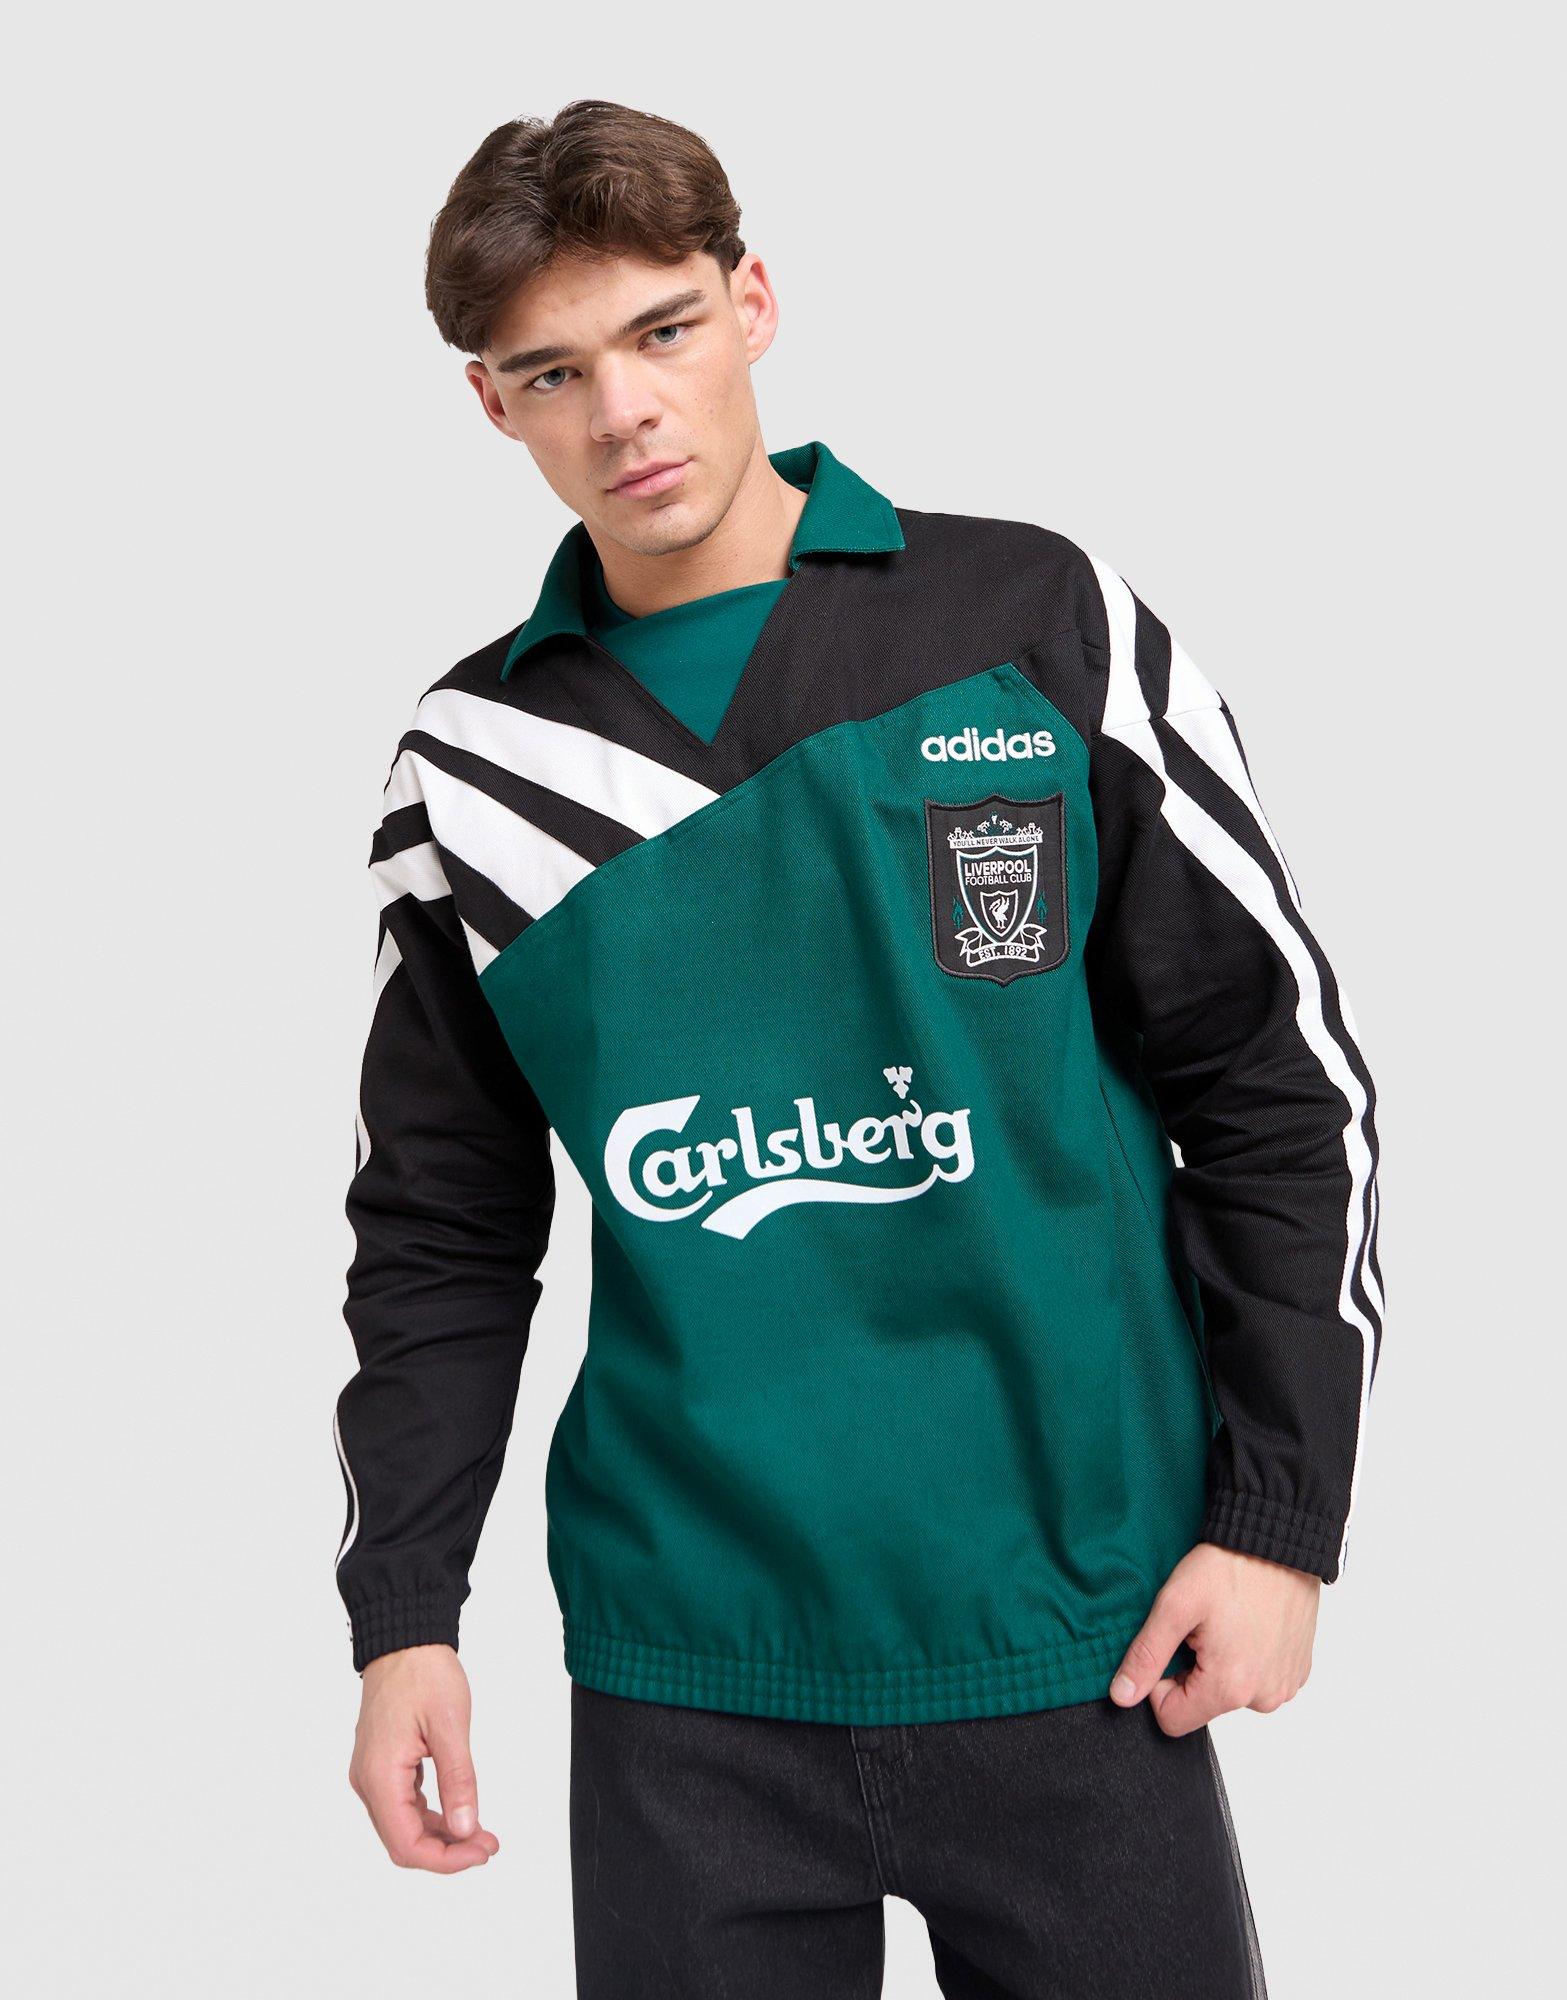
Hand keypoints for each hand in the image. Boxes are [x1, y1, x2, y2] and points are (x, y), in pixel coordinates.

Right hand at [349, 1643, 498, 1871]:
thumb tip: (466, 1830)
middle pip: (403, 1841)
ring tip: (480, 1834)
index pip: (406, 1844)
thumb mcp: (450, 1726)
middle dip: (447, 1851)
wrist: (404, 1638)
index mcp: (380, 1776)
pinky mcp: (382, 1764)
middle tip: (488, 1845)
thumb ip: (458, 1781)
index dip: (446, 1859)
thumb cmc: (424, 1673)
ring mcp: (372, 1773)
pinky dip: (431, 1815)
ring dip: (441, 1835)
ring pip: (403, 1825)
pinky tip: (459, 1812)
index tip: (481, 1852)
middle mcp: (368, 1781)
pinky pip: (403, 1803)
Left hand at [1107, 1542, 1319, 1736]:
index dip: (1159, 1684)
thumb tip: (1122, 1696)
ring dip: (1221, 1665)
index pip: (1172, 1719)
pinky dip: (1248, 1658)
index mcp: (1230, 1689)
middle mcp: (1264, 1699)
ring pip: (1231, 1693)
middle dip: (1192, 1671)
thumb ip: (1146, 1656)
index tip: (1171, 1644)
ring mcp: (1285, 1687)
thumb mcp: (1175, 1606)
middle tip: (1201, 1627)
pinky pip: (1259, 1680)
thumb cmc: (1229, 1568)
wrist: (1279, 1540)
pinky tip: (1248, 1624)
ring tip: (1227, 1622)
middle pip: (1203, 1706)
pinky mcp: (1299, 1671)